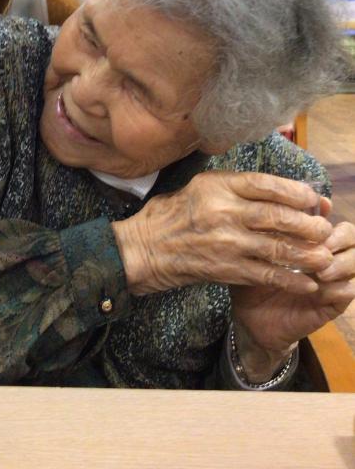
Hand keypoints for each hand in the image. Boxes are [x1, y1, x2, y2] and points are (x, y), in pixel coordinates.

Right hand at [112, 171, 333, 296]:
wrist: (144, 248)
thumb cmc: (170, 215)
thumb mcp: (198, 187)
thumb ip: (232, 188)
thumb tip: (274, 191)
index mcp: (216, 186)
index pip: (264, 184)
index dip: (294, 191)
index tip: (312, 197)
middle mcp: (223, 211)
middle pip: (276, 216)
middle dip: (307, 224)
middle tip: (325, 229)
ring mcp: (225, 241)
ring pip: (276, 246)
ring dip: (306, 254)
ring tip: (325, 257)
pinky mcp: (225, 268)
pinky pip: (265, 274)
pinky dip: (290, 279)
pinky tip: (307, 283)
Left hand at [231, 219, 354, 377]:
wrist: (251, 320)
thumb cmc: (251, 279)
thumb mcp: (253, 252)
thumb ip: (265, 231)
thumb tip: (270, 205)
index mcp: (308, 240)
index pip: (328, 218)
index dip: (325, 212)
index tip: (317, 210)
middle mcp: (325, 255)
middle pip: (350, 235)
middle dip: (339, 237)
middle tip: (322, 244)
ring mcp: (332, 279)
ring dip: (341, 263)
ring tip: (319, 271)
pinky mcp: (333, 303)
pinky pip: (349, 290)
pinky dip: (337, 287)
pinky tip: (318, 288)